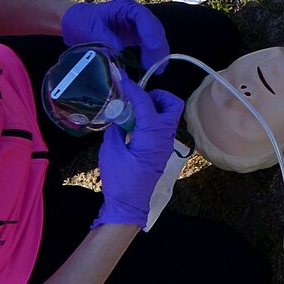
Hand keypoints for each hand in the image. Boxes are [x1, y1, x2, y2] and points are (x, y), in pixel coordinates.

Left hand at [62, 0, 169, 77]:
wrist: (75, 24)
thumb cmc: (82, 23)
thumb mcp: (91, 31)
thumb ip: (106, 41)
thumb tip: (120, 54)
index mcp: (123, 8)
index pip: (142, 16)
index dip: (150, 31)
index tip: (152, 47)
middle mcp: (134, 15)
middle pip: (153, 28)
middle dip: (157, 46)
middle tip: (158, 65)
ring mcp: (137, 26)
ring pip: (154, 37)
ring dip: (158, 53)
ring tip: (158, 70)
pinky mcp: (136, 36)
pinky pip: (148, 45)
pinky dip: (152, 56)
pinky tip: (153, 67)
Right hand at [94, 81, 186, 227]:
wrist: (129, 205)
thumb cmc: (120, 180)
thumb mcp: (110, 151)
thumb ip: (115, 130)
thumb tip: (118, 117)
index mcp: (152, 135)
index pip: (146, 103)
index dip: (134, 88)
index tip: (123, 79)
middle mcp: (164, 137)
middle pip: (172, 105)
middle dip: (157, 95)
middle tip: (137, 99)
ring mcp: (165, 144)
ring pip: (169, 116)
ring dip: (154, 107)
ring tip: (132, 111)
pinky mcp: (161, 151)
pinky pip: (161, 128)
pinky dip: (150, 120)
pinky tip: (132, 124)